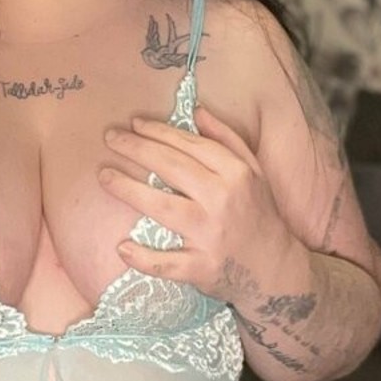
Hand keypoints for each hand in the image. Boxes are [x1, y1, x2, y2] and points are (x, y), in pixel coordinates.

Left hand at [99, 102, 296, 298]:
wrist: (276, 269)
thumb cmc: (259, 215)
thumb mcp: (254, 172)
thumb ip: (226, 139)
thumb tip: (197, 111)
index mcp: (236, 174)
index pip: (190, 145)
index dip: (159, 131)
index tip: (134, 123)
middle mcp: (223, 200)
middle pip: (172, 168)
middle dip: (137, 149)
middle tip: (110, 138)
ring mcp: (211, 235)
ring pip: (162, 207)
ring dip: (129, 190)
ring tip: (104, 177)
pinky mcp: (202, 267)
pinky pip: (166, 263)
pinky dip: (143, 258)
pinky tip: (122, 246)